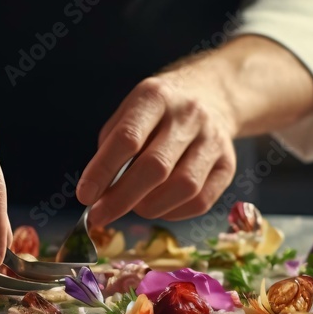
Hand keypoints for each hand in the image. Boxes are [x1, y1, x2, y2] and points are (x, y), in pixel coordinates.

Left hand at [77, 57, 239, 226]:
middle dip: (122, 198)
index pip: (127, 138)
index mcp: (156, 97)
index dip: (103, 171)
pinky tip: (160, 206)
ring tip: (134, 206)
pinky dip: (173, 212)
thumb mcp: (129, 113)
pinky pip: (201, 201)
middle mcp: (189, 115)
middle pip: (155, 167)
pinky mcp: (228, 164)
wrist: (211, 97)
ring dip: (150, 207)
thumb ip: (111, 148)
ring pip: (183, 187)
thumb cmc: (157, 113)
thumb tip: (99, 194)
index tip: (85, 196)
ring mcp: (213, 140)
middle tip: (100, 216)